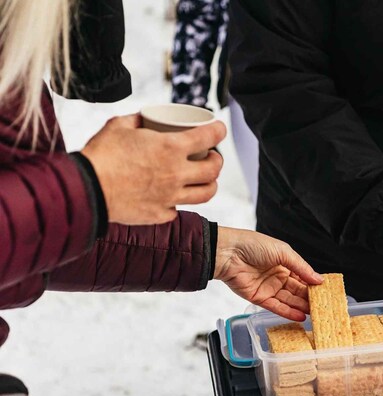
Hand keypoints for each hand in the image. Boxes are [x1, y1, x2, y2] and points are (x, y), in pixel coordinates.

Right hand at [81, 114, 226, 224]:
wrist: (86, 190)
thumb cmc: (100, 155)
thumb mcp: (118, 126)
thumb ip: (136, 120)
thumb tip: (143, 118)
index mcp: (170, 148)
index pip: (208, 137)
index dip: (218, 131)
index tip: (219, 129)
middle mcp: (176, 174)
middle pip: (214, 170)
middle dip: (217, 161)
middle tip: (212, 157)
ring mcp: (171, 197)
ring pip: (206, 194)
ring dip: (209, 184)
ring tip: (204, 180)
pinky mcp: (160, 214)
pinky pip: (177, 210)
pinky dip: (177, 203)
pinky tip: (172, 198)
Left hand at [214, 227, 323, 320]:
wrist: (227, 253)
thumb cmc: (252, 245)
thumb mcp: (283, 252)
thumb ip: (302, 267)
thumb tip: (319, 279)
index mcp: (284, 263)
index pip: (303, 276)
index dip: (314, 284)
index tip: (326, 292)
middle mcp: (277, 276)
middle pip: (297, 290)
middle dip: (310, 298)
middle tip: (323, 306)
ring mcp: (269, 288)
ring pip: (289, 300)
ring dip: (302, 307)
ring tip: (315, 313)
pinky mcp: (259, 298)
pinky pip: (276, 307)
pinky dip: (288, 312)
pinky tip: (301, 316)